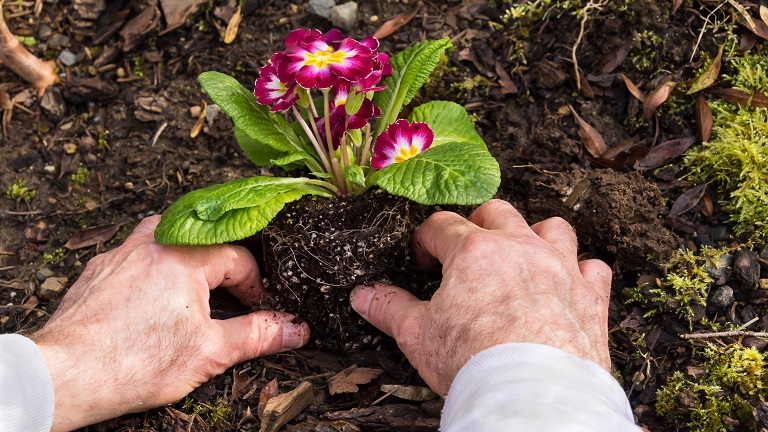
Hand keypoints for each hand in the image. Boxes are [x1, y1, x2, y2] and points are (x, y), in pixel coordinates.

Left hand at [30, 216, 309, 430]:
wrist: (67, 374)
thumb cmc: (133, 362)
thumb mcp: (210, 352)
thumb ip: (258, 334)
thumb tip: (294, 329)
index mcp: (186, 255)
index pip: (238, 257)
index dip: (255, 285)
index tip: (257, 307)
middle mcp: (153, 242)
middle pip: (205, 240)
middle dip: (225, 268)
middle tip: (233, 299)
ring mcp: (121, 252)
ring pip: (167, 238)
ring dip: (189, 258)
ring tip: (197, 289)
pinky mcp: (98, 269)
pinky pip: (136, 254)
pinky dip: (155, 268)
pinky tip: (155, 297)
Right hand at [350, 199, 611, 395]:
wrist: (532, 396)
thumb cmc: (473, 362)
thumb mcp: (417, 334)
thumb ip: (390, 308)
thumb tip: (363, 295)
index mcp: (474, 251)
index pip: (441, 225)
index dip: (426, 240)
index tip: (423, 259)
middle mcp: (520, 248)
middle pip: (497, 212)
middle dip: (478, 223)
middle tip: (467, 248)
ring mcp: (561, 268)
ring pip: (553, 228)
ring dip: (537, 235)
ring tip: (523, 255)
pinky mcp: (591, 297)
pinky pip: (594, 267)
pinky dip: (582, 271)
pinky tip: (569, 284)